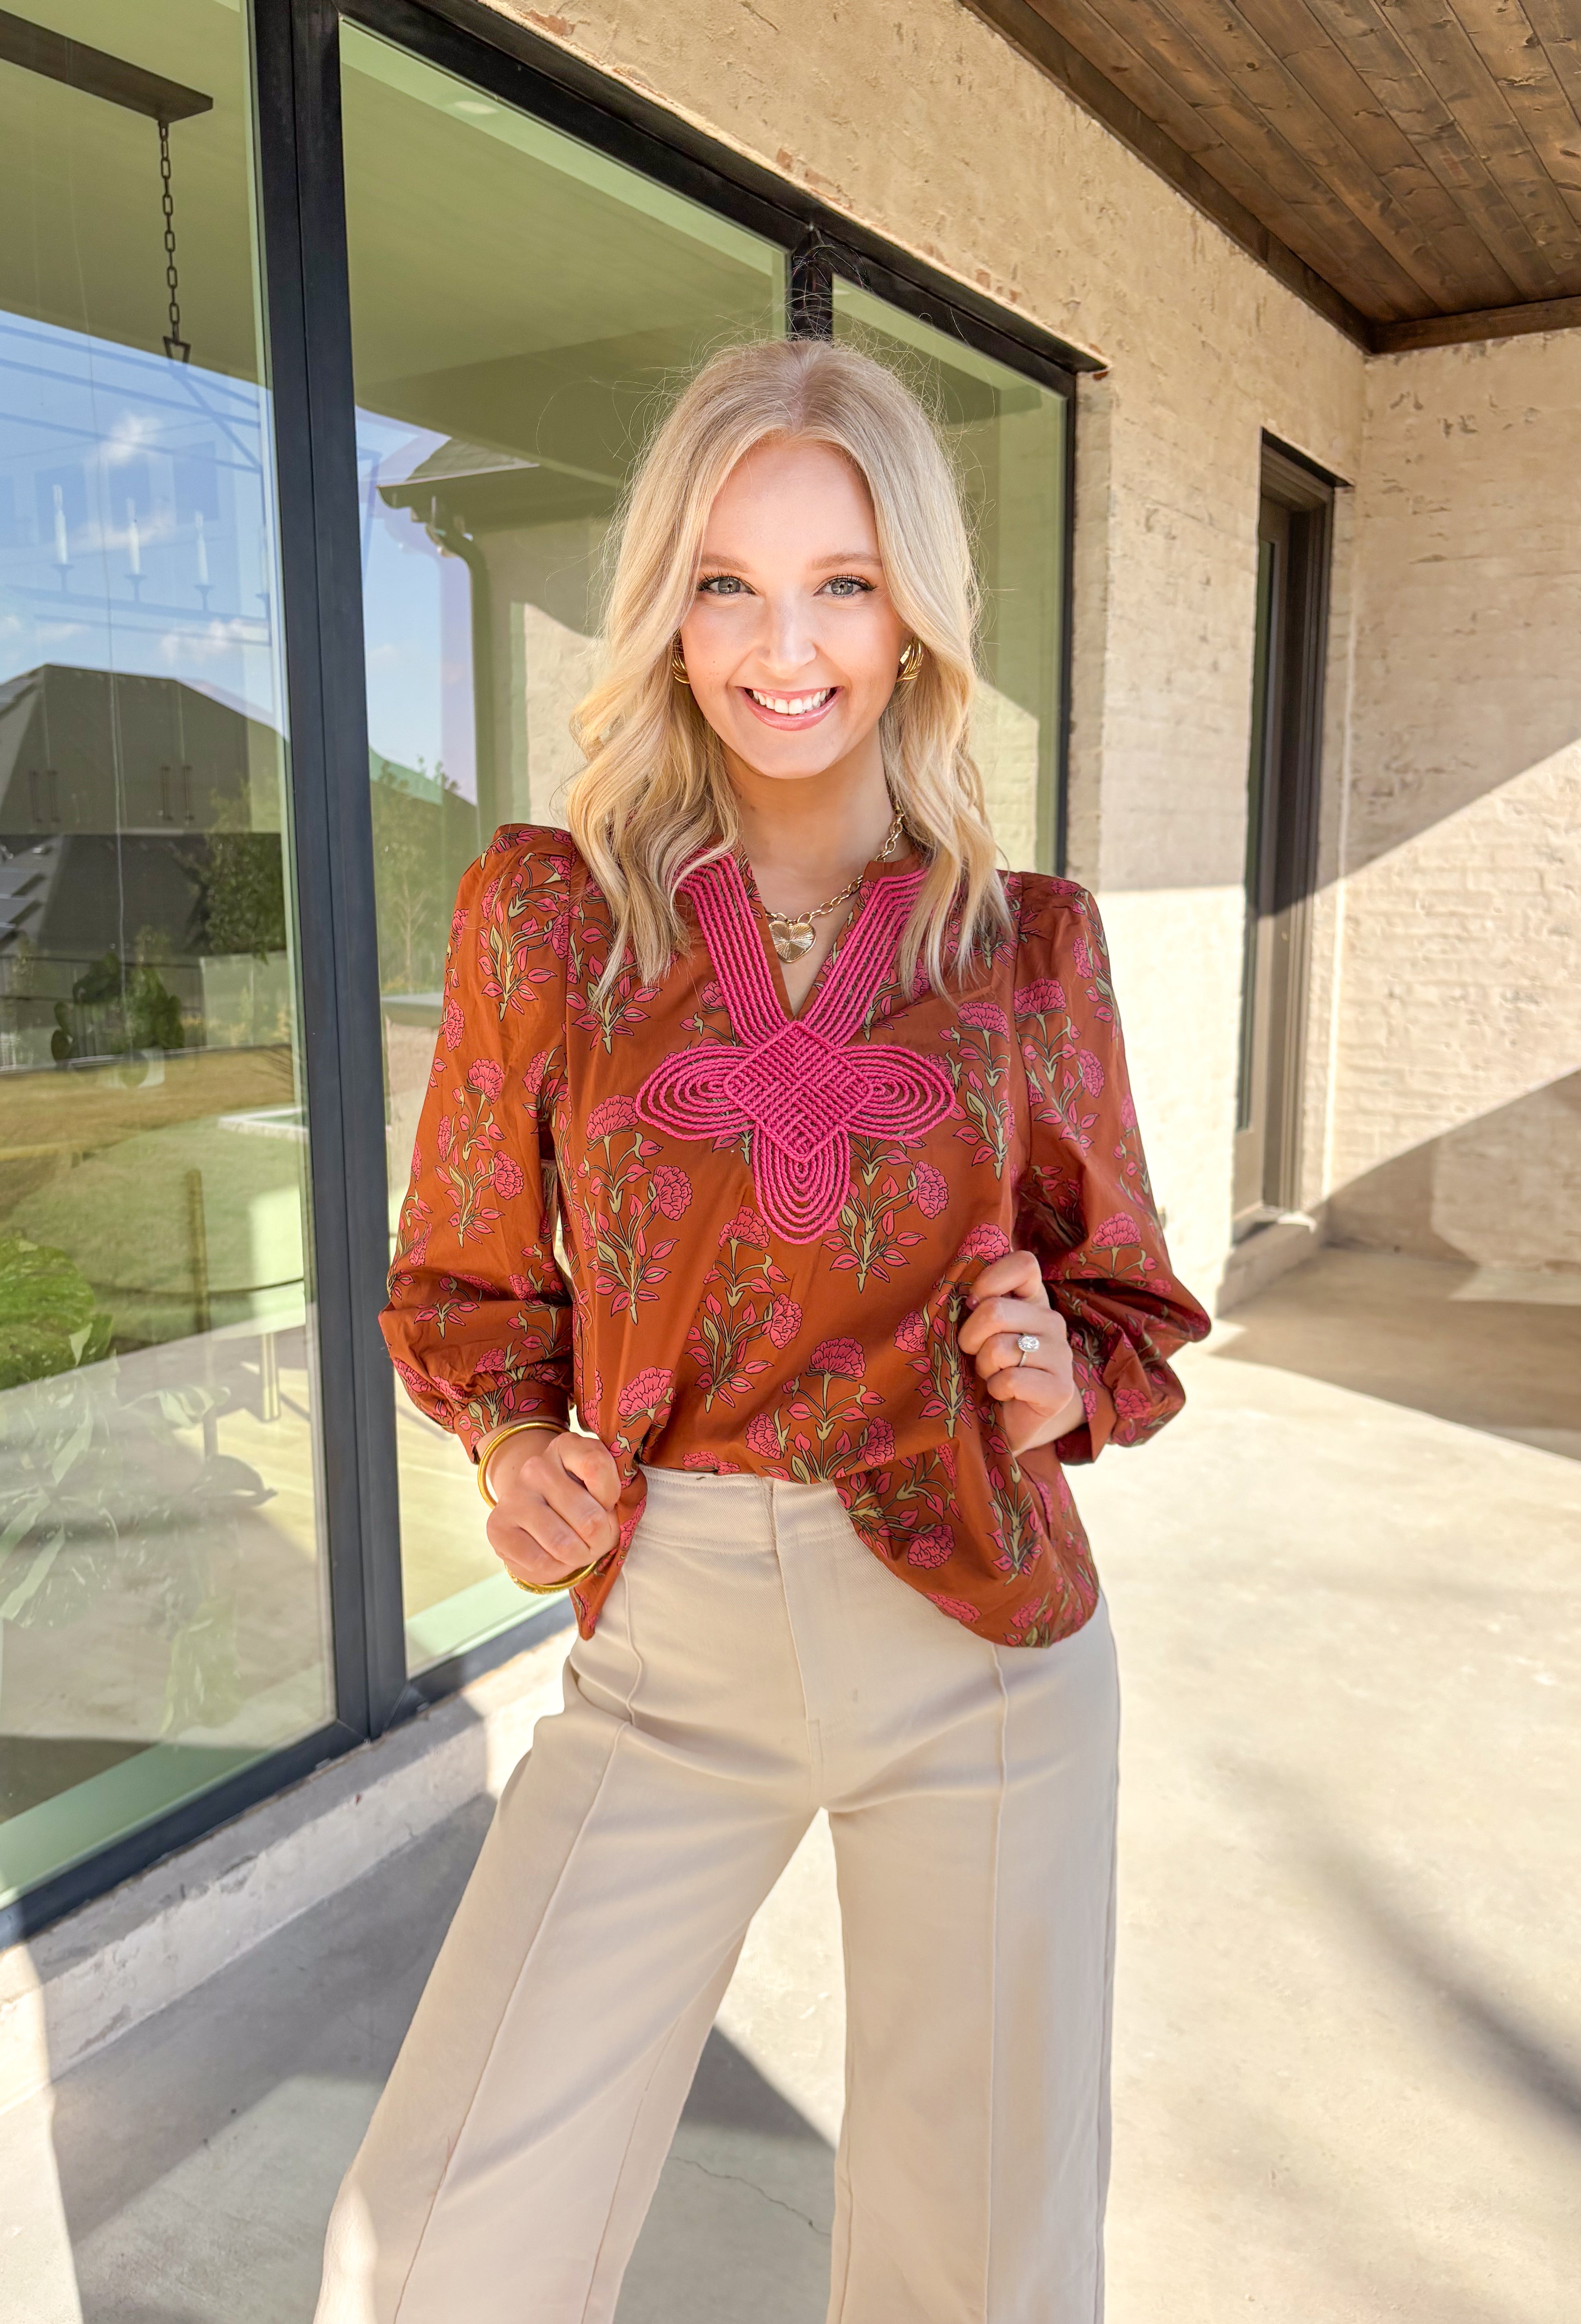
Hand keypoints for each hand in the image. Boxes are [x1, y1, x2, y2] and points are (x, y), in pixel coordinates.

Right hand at [484, 1428, 622, 1587]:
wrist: (535, 1513)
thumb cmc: (579, 1500)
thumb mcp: (603, 1487)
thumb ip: (612, 1497)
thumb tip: (605, 1524)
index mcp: (566, 1447)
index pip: (596, 1466)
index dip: (612, 1496)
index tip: (607, 1502)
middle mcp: (535, 1467)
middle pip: (590, 1518)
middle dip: (600, 1539)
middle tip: (596, 1539)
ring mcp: (513, 1497)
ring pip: (564, 1544)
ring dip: (580, 1556)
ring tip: (578, 1550)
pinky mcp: (497, 1527)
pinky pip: (540, 1562)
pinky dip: (556, 1568)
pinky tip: (555, 1557)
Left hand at [957, 1248, 1084, 1454]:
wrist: (1003, 1421)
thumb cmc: (982, 1368)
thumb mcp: (975, 1329)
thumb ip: (973, 1304)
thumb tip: (958, 1291)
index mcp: (1033, 1298)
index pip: (1024, 1263)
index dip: (990, 1279)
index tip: (970, 1303)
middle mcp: (1052, 1321)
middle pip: (996, 1310)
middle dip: (969, 1337)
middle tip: (973, 1355)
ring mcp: (1062, 1356)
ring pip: (1000, 1348)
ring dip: (983, 1367)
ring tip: (991, 1376)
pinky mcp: (1060, 1390)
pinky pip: (1011, 1380)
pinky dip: (995, 1390)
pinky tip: (1003, 1395)